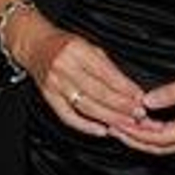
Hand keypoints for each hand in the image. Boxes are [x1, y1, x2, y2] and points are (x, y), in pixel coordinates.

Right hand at [16, 15, 146, 135]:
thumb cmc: (63, 44)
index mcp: (77, 50)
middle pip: (98, 93)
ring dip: (109, 118)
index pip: (106, 74)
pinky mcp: (48, 96)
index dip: (126, 89)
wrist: (33, 44)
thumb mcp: (88, 46)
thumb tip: (130, 89)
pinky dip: (85, 126)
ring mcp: (54, 83)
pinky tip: (101, 130)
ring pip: (86, 106)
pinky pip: (68, 116)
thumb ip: (107, 67)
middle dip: (122, 106)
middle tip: (139, 115)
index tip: (141, 99)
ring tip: (126, 124)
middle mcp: (64, 67)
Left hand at [110, 53, 174, 155]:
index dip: (137, 134)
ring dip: (143, 138)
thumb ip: (172, 92)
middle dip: (135, 140)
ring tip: (121, 127)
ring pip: (167, 144)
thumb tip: (146, 102)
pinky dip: (154, 133)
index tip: (117, 124)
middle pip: (162, 147)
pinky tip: (140, 123)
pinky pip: (173, 137)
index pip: (161, 138)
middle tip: (112, 128)